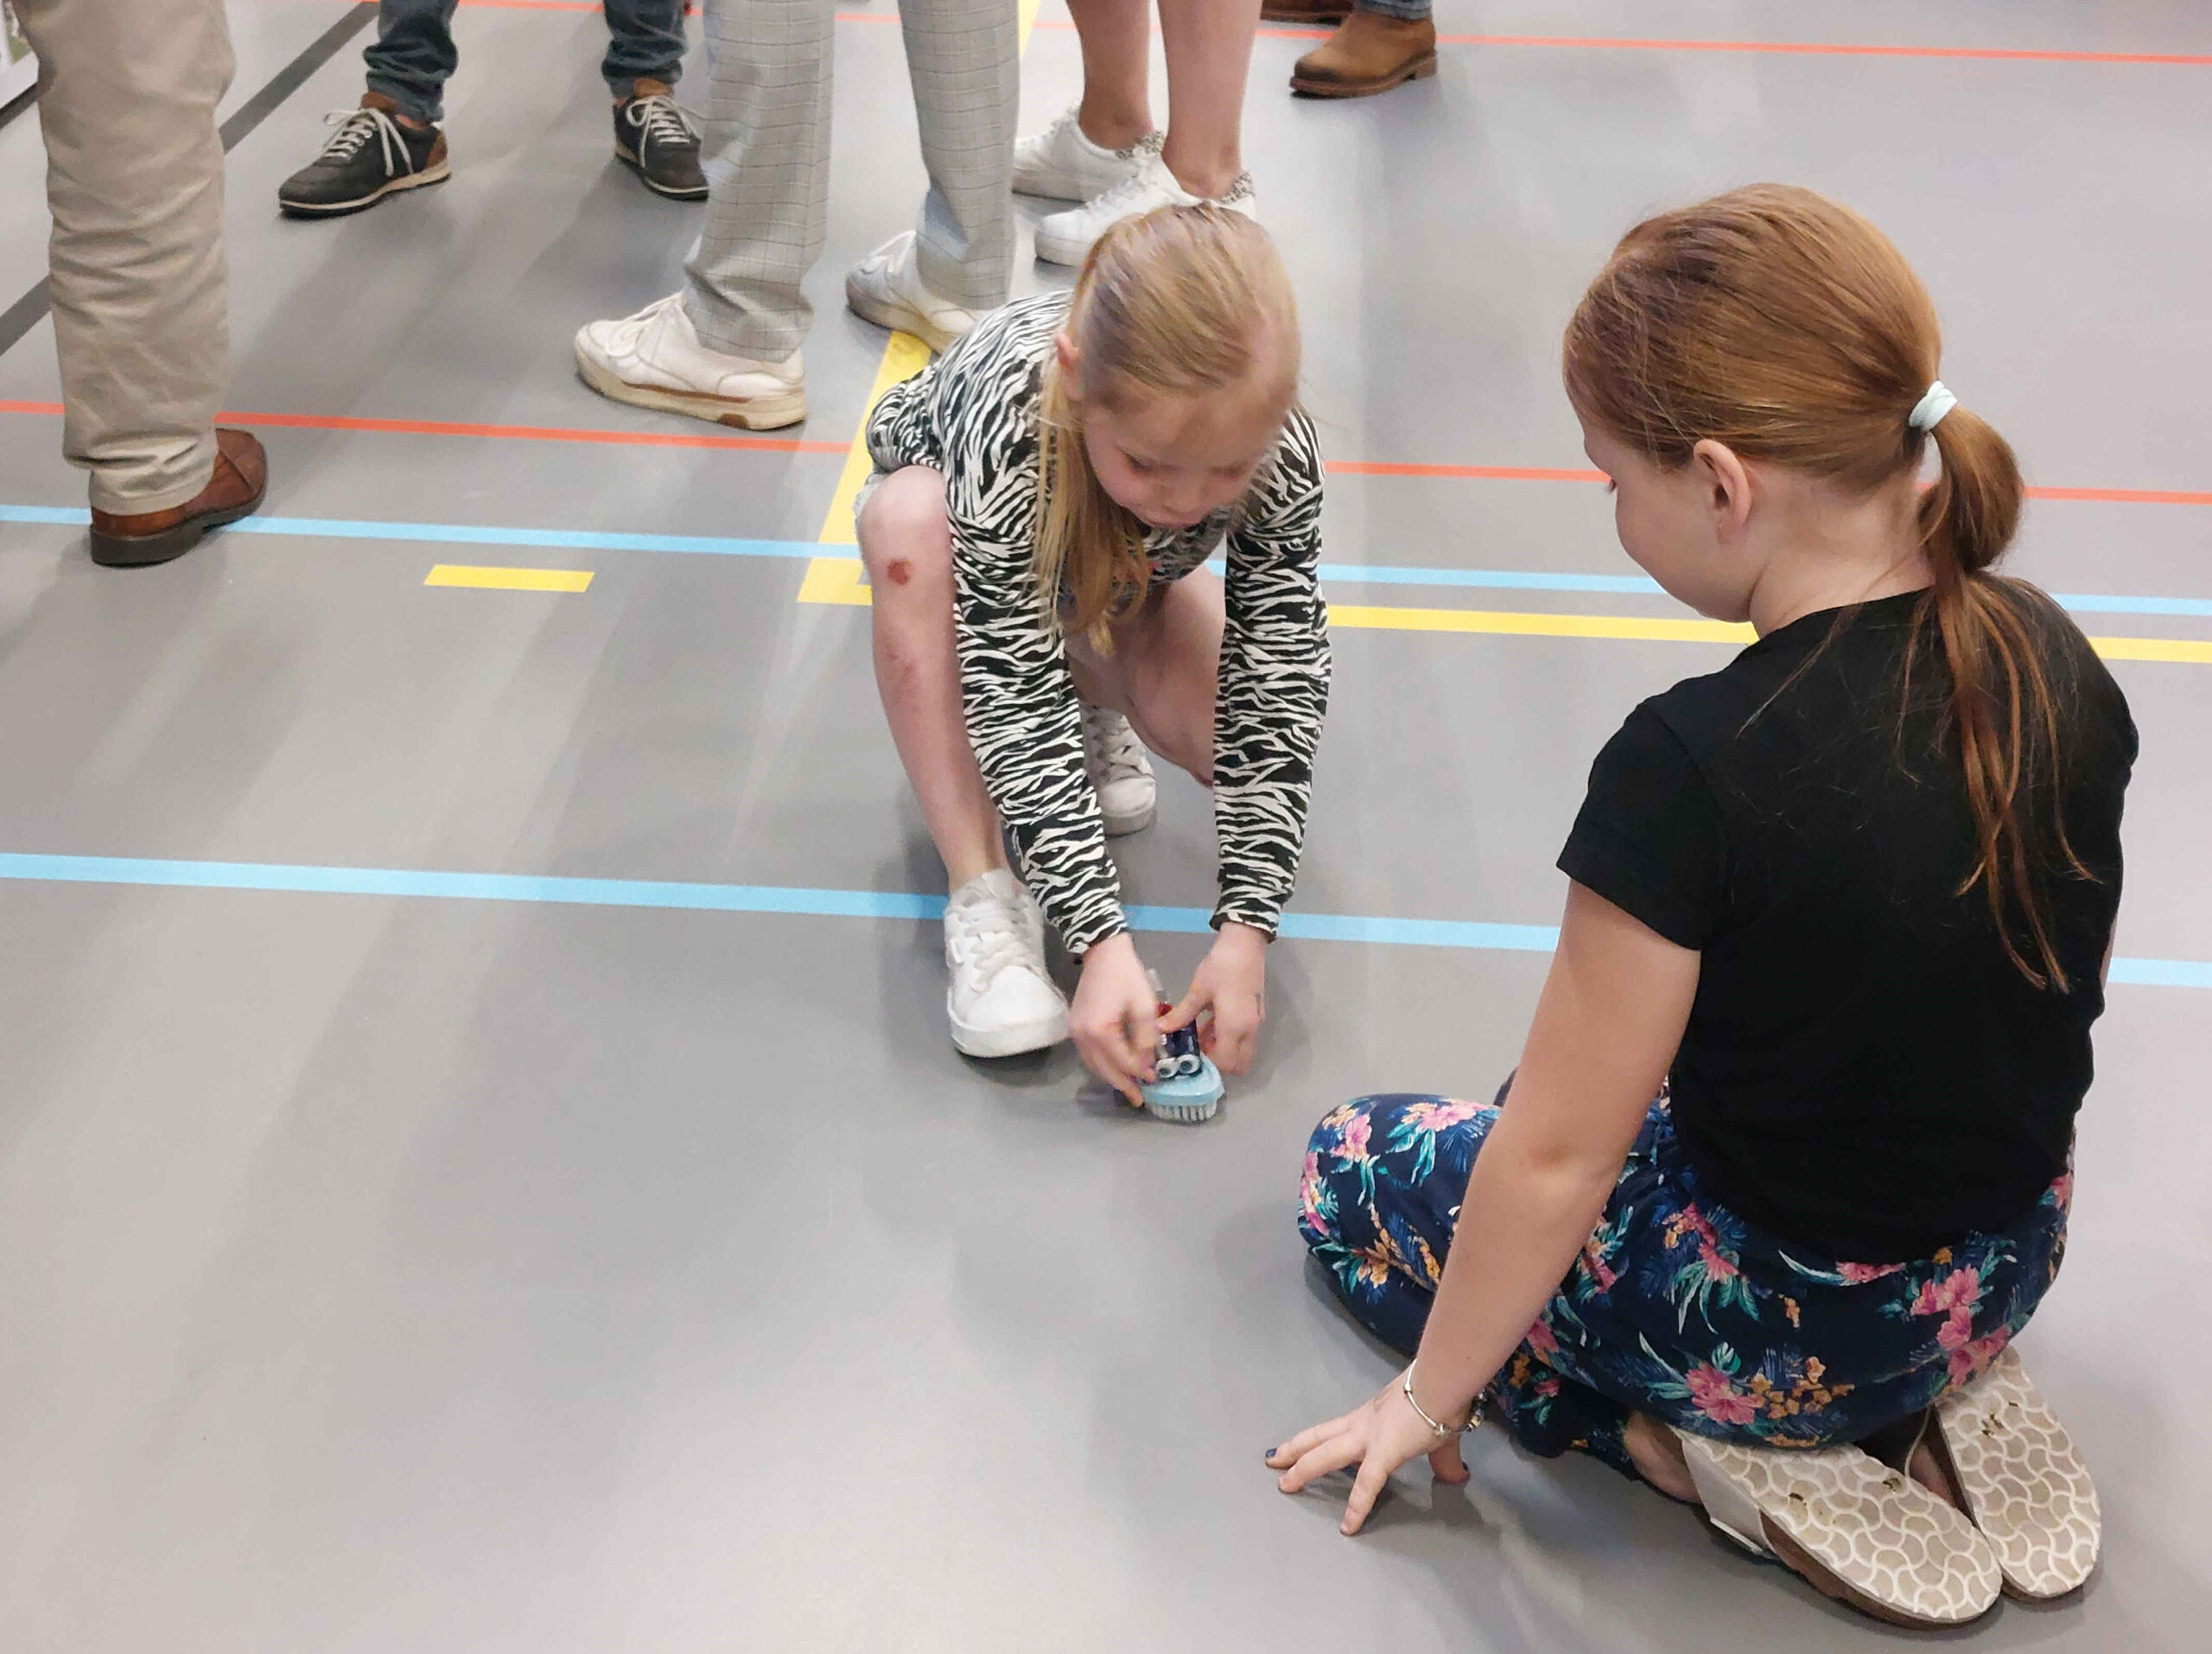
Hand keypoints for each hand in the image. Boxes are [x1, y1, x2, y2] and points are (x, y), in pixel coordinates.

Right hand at [1071, 932, 1156, 1106]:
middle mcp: (1082, 1037)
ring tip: (1129, 1087)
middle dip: (1123, 1085)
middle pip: (1104, 1070)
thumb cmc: (1127, 976)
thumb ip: (1147, 1039)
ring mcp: (1074, 1033)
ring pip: (1093, 1066)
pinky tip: (1115, 1068)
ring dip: (1111, 1078)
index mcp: (1100, 1031)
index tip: (1156, 1080)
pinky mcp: (1074, 1027)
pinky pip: (1088, 1055)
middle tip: (1139, 1099)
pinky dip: (1102, 1065)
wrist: (1102, 953)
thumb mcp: (1144, 1007)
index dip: (1140, 1074)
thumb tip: (1149, 1064)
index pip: (1123, 1062)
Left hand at [1165, 923, 1267, 1075]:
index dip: (1208, 1065)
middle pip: (1240, 1064)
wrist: (1246, 943)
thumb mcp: (1198, 991)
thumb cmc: (1221, 967)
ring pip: (1243, 1051)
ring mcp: (1255, 1023)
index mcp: (1234, 1027)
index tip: (1190, 1055)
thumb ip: (1182, 1015)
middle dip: (1220, 1063)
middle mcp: (1249, 1030)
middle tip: (1198, 1048)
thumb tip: (1161, 1028)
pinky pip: (1244, 1038)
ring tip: (1199, 1034)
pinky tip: (1210, 1022)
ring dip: (1224, 1049)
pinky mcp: (1256, 1014)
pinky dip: (1230, 1038)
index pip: (1225, 1064)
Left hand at [1264, 1370, 1470, 1535]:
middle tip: (1272, 1461)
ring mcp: (1368, 1437)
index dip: (1314, 1440)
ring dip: (1303, 1469)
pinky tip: (1348, 1526)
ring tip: (1284, 1485)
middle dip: (1293, 1450)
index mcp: (1371, 1416)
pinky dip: (1357, 1506)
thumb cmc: (1441, 1398)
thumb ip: (1443, 1459)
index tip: (1297, 1449)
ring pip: (1325, 1454)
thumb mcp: (1437, 1433)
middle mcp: (1362, 1424)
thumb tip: (1457, 1474)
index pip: (1335, 1430)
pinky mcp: (1383, 1452)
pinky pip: (1366, 1484)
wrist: (1444, 1383)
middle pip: (1318, 1437)